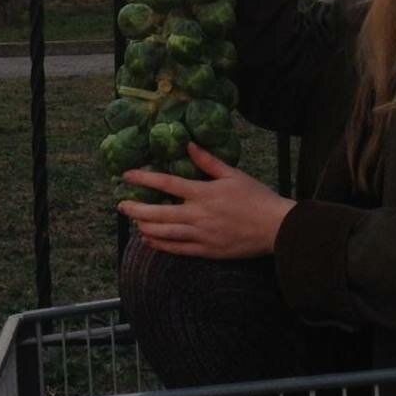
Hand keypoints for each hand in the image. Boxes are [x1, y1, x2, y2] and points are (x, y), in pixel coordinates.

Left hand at [118, 142, 294, 258]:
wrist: (274, 228)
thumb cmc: (256, 197)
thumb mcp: (233, 174)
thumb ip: (208, 161)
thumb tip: (189, 145)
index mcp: (204, 193)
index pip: (167, 183)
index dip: (144, 178)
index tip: (127, 175)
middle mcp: (198, 215)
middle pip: (158, 213)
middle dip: (136, 209)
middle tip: (121, 205)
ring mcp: (200, 236)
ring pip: (164, 233)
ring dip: (145, 227)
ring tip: (133, 221)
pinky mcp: (206, 251)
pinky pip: (177, 249)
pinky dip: (160, 245)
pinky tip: (150, 240)